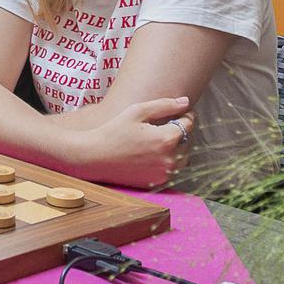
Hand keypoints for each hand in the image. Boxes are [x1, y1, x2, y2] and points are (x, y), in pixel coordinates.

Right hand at [75, 96, 192, 189]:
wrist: (95, 157)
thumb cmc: (114, 131)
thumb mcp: (137, 111)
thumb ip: (165, 105)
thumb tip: (186, 101)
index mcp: (166, 139)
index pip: (189, 124)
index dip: (184, 115)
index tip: (177, 112)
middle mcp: (169, 159)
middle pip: (187, 140)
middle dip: (179, 131)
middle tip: (162, 126)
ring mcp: (164, 173)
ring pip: (182, 157)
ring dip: (176, 147)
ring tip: (156, 141)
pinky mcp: (157, 182)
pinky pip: (172, 169)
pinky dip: (167, 161)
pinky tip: (151, 154)